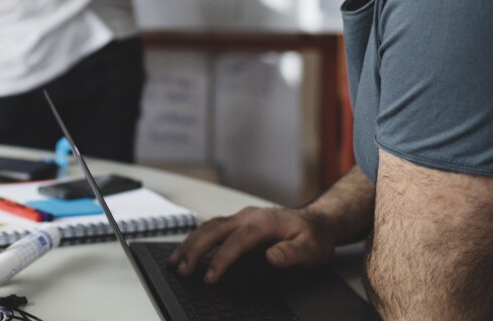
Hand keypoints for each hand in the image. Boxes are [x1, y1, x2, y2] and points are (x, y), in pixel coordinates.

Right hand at [167, 206, 336, 283]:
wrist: (317, 221)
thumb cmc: (312, 236)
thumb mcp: (311, 248)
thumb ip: (292, 253)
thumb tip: (273, 256)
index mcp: (263, 222)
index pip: (236, 240)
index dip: (221, 259)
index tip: (209, 277)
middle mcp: (248, 216)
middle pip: (213, 229)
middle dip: (194, 249)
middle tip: (180, 269)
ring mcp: (241, 217)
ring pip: (208, 226)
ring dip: (190, 243)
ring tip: (175, 262)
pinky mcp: (237, 222)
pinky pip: (212, 227)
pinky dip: (196, 239)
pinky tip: (187, 250)